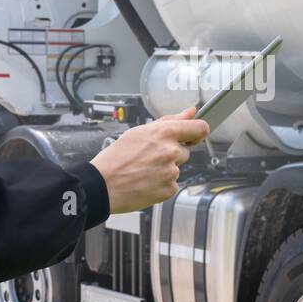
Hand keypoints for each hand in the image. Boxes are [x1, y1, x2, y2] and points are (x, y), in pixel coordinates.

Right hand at [89, 105, 209, 213]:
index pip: (200, 128)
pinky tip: (145, 181)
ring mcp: (171, 172)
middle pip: (185, 151)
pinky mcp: (169, 190)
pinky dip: (161, 184)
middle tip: (149, 157)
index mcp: (165, 133)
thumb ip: (170, 120)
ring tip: (143, 170)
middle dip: (171, 153)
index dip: (198, 131)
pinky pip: (171, 184)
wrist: (102, 185)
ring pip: (176, 168)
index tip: (194, 135)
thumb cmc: (116, 157)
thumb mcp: (140, 131)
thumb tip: (191, 112)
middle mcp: (171, 152)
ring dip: (164, 169)